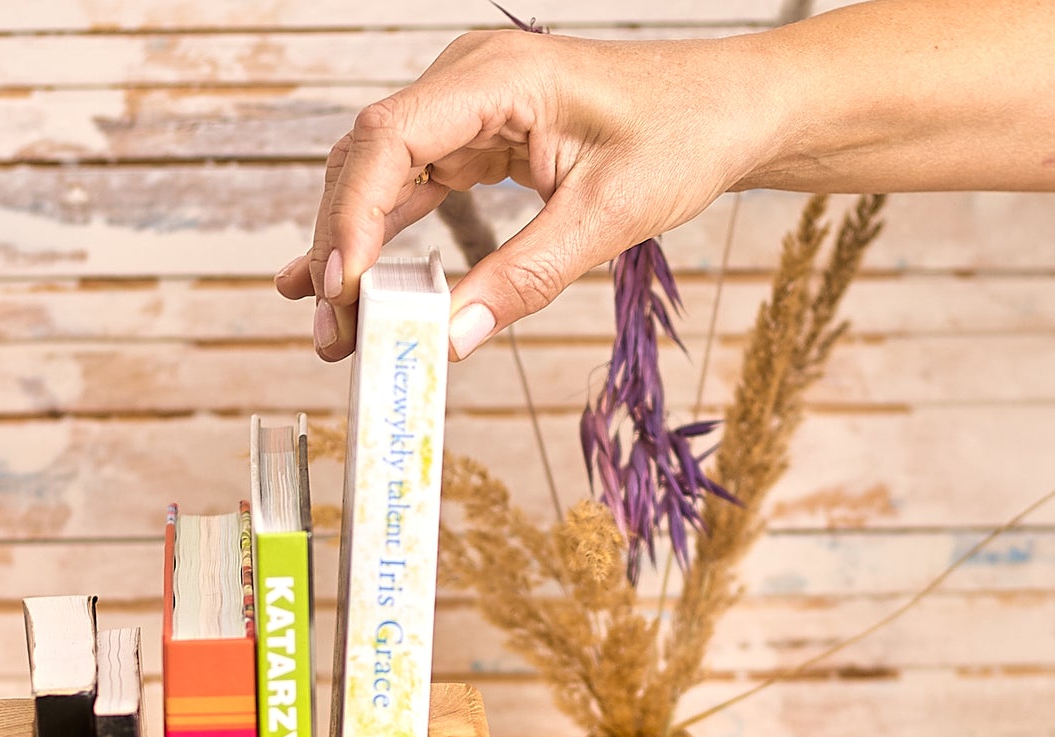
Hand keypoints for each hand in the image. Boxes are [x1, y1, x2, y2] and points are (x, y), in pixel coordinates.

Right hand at [274, 28, 774, 361]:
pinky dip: (388, 237)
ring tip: (333, 325)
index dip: (352, 216)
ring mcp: (468, 109)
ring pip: (383, 179)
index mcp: (496, 78)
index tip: (341, 286)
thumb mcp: (605, 218)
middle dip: (342, 247)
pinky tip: (356, 280)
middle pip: (370, 162)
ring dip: (356, 249)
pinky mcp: (479, 138)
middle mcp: (466, 82)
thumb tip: (451, 341)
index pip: (390, 140)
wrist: (724, 112)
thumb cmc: (680, 140)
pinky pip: (416, 188)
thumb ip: (524, 279)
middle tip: (330, 332)